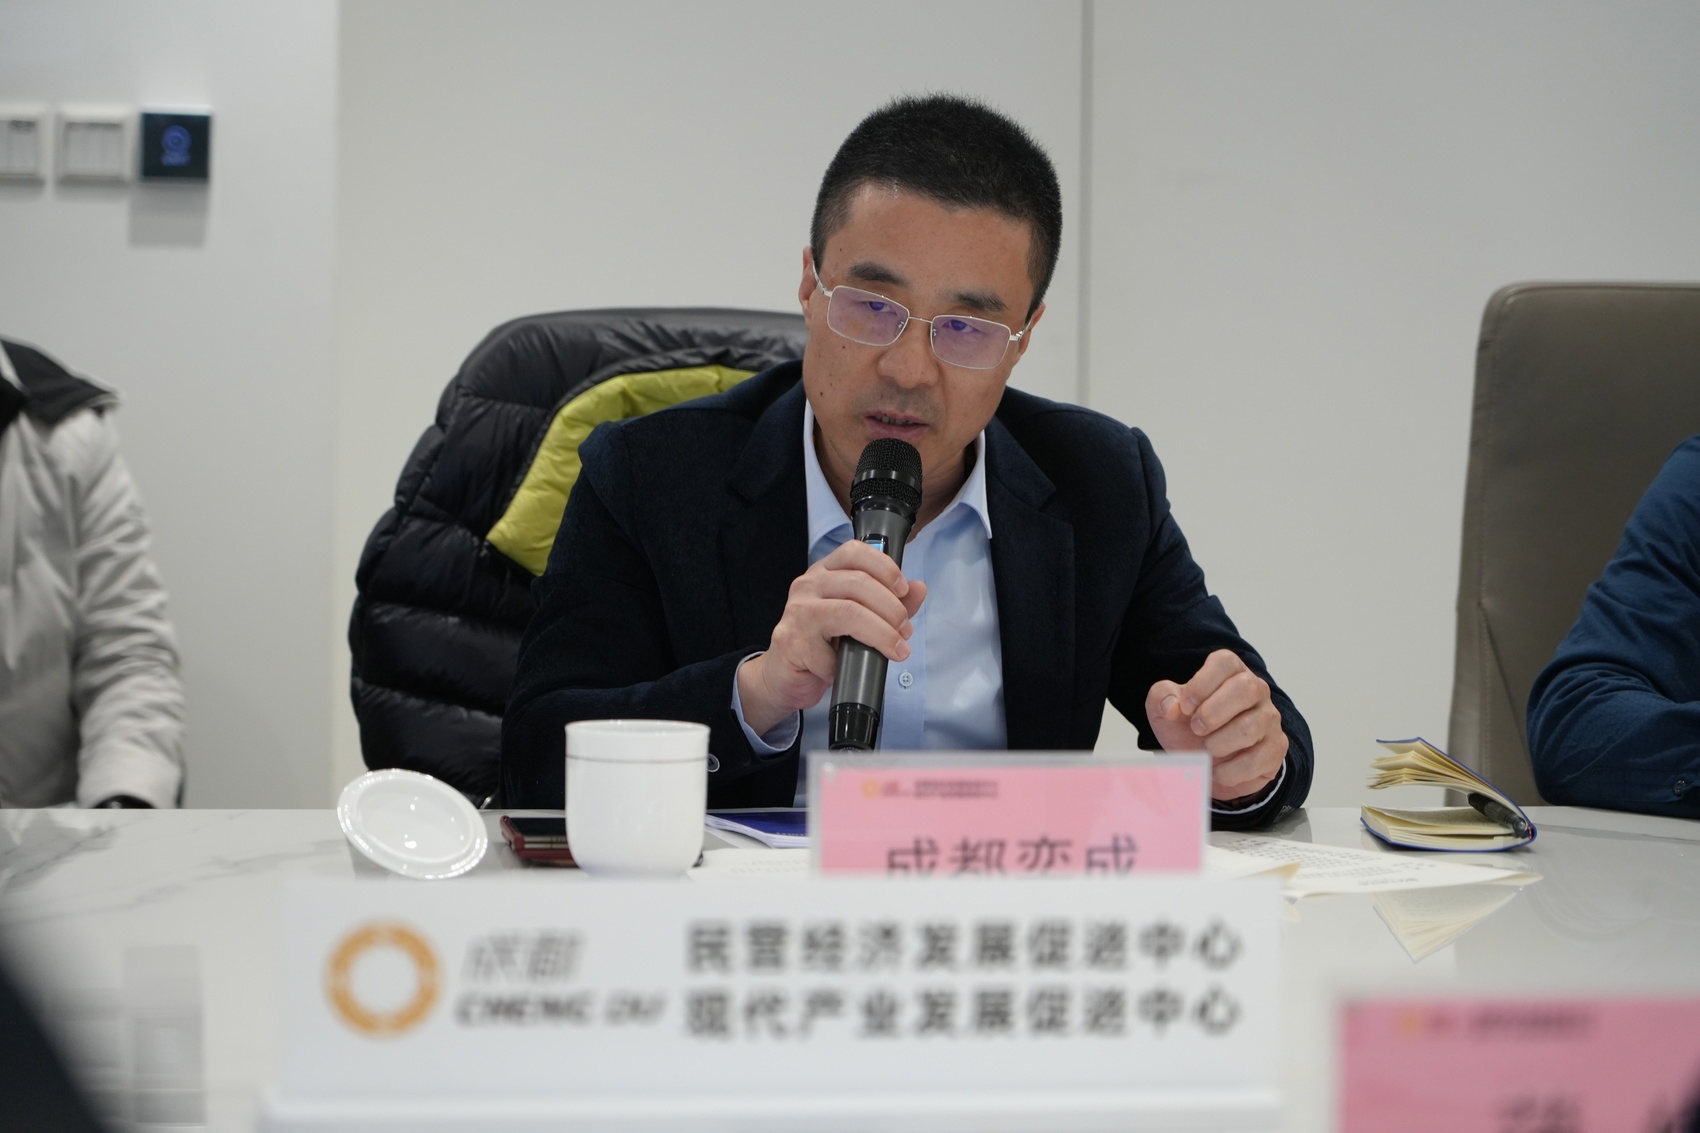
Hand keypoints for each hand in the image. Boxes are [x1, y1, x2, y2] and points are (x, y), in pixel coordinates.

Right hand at [738, 540, 926, 735]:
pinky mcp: (791, 641)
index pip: (855, 551)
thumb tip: (918, 588)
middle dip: (891, 609)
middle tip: (904, 631)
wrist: (784, 676)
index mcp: (825, 573)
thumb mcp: (861, 620)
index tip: (904, 590)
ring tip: (895, 649)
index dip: (885, 567)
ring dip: (881, 633)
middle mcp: (808, 585)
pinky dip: (849, 664)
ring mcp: (797, 612)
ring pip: (849, 612)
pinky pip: (832, 652)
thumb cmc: (822, 645)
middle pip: (858, 583)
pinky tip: (850, 669)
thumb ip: (890, 603)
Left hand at [1145, 649, 1287, 803]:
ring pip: (1251, 726)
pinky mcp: (1276, 748)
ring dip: (1220, 744)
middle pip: (1246, 688)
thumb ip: (1161, 698)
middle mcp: (1256, 690)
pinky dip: (1230, 770)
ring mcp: (1270, 719)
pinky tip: (1218, 770)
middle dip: (1214, 712)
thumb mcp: (1165, 711)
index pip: (1225, 663)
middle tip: (1196, 729)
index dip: (1202, 684)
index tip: (1185, 707)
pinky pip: (1258, 758)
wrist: (1206, 766)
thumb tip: (1173, 706)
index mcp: (1230, 673)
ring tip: (1206, 750)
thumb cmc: (1188, 730)